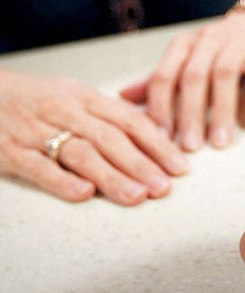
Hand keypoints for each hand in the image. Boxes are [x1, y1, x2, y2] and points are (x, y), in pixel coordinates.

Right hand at [0, 70, 188, 204]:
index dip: (158, 144)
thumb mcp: (77, 96)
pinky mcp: (10, 151)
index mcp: (86, 98)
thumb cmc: (39, 99)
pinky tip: (84, 194)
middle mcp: (66, 112)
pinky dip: (61, 180)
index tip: (180, 166)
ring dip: (112, 176)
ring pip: (80, 153)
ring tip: (137, 196)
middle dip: (141, 164)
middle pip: (110, 138)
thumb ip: (112, 115)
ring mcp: (38, 131)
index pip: (130, 121)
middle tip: (164, 187)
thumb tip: (157, 132)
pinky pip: (38, 166)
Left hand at [121, 9, 244, 150]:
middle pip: (193, 76)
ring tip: (220, 143)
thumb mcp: (186, 59)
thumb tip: (121, 98)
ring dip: (222, 111)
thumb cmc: (218, 49)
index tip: (160, 140)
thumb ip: (159, 79)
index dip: (160, 108)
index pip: (164, 76)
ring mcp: (238, 43)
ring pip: (224, 75)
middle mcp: (207, 40)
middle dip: (189, 113)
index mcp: (183, 45)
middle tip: (189, 147)